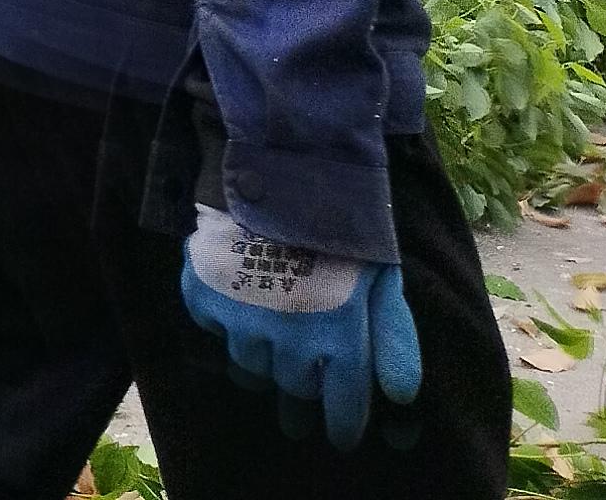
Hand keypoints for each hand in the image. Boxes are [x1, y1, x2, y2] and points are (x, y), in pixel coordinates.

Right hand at [179, 207, 421, 447]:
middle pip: (293, 392)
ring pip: (251, 368)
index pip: (343, 408)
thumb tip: (400, 396)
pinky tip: (238, 309)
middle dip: (301, 401)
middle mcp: (289, 343)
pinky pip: (214, 332)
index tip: (340, 436)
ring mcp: (241, 323)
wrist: (279, 170)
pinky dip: (225, 326)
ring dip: (264, 364)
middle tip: (301, 405)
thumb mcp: (383, 276)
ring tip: (270, 354)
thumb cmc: (344, 225)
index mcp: (338, 342)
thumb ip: (393, 335)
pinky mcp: (204, 299)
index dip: (343, 427)